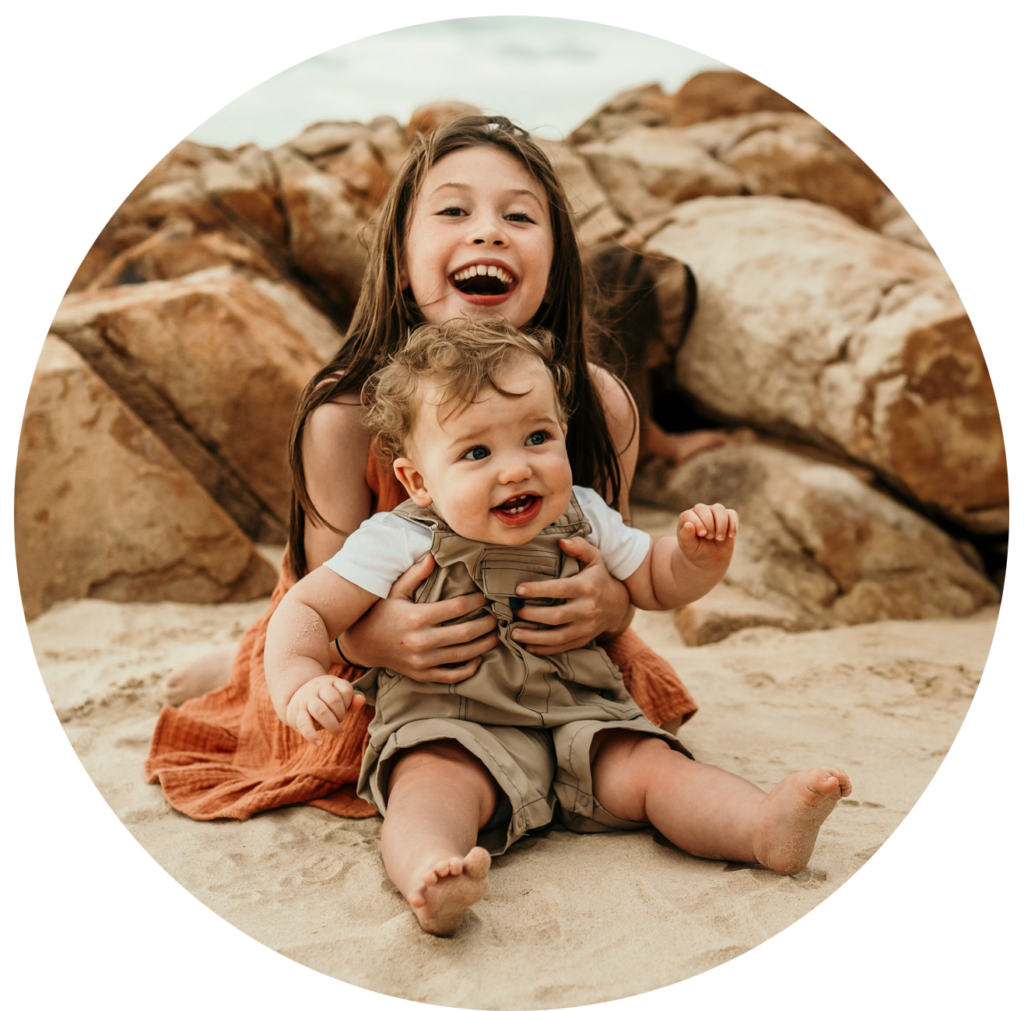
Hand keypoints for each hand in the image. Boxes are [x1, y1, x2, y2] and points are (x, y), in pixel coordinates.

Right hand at [286, 675, 364, 745]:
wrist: (294, 699)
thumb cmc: (323, 700)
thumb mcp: (337, 697)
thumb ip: (350, 701)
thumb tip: (362, 700)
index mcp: (330, 682)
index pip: (345, 690)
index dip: (349, 702)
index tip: (345, 708)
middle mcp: (317, 688)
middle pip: (333, 700)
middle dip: (341, 714)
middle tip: (341, 720)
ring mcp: (306, 700)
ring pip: (321, 711)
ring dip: (332, 725)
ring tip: (339, 734)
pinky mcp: (297, 714)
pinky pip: (304, 724)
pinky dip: (312, 735)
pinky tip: (319, 743)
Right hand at [338, 554, 498, 682]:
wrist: (361, 644)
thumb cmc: (380, 612)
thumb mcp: (395, 590)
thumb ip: (416, 574)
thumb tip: (434, 555)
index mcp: (416, 618)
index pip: (456, 608)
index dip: (476, 601)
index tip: (486, 597)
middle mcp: (421, 642)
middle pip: (465, 634)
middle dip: (486, 625)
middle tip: (497, 617)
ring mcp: (422, 661)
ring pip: (463, 655)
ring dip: (484, 645)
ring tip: (495, 635)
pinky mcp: (421, 675)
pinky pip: (451, 676)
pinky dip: (468, 669)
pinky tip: (478, 658)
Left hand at [510, 537, 630, 655]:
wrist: (618, 605)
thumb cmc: (599, 578)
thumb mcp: (594, 559)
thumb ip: (579, 547)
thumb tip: (561, 541)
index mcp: (586, 587)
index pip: (560, 589)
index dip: (538, 590)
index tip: (519, 589)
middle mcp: (587, 609)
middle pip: (556, 616)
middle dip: (532, 615)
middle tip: (514, 610)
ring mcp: (586, 628)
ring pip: (558, 637)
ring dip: (534, 638)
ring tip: (514, 633)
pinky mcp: (583, 640)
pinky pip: (562, 648)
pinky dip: (544, 650)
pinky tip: (528, 646)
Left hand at [678, 502, 737, 568]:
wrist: (711, 558)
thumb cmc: (697, 551)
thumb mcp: (690, 547)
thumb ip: (686, 537)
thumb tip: (688, 524)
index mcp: (687, 518)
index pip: (690, 514)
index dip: (697, 523)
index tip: (702, 535)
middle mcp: (699, 512)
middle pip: (704, 509)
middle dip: (709, 524)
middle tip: (710, 537)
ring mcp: (713, 513)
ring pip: (719, 509)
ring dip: (721, 524)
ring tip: (720, 538)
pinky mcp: (727, 517)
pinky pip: (732, 514)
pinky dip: (733, 524)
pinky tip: (730, 536)